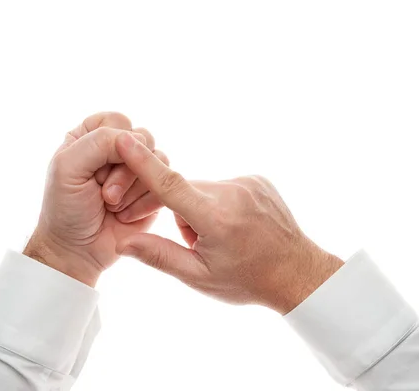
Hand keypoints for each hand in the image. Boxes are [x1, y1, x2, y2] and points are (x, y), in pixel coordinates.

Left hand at [24, 112, 167, 286]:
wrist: (78, 251)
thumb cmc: (66, 210)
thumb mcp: (68, 167)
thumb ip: (100, 141)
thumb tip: (138, 139)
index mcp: (91, 137)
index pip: (117, 121)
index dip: (112, 143)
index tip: (94, 169)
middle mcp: (116, 151)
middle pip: (142, 139)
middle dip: (124, 171)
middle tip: (105, 196)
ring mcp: (136, 171)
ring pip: (158, 160)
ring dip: (134, 188)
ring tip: (114, 207)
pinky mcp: (153, 192)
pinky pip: (166, 184)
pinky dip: (146, 202)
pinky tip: (126, 216)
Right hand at [113, 132, 342, 313]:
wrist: (296, 272)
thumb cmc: (246, 280)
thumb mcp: (198, 276)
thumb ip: (158, 256)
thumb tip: (122, 243)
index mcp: (216, 218)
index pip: (170, 185)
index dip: (143, 163)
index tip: (123, 139)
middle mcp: (233, 193)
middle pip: (185, 191)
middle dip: (184, 214)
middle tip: (204, 243)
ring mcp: (248, 183)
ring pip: (203, 189)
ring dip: (203, 208)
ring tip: (226, 235)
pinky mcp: (258, 179)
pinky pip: (223, 185)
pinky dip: (221, 202)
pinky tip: (239, 224)